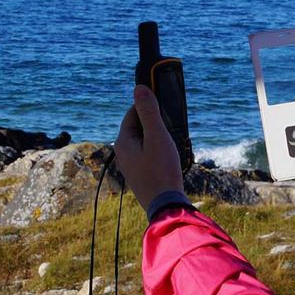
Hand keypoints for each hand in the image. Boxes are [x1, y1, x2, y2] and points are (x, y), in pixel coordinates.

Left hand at [114, 86, 183, 210]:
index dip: (148, 107)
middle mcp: (122, 153)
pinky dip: (158, 151)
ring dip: (157, 138)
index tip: (164, 105)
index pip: (132, 114)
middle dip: (154, 124)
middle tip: (171, 128)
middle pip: (138, 127)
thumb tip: (139, 88)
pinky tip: (169, 157)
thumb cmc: (162, 170)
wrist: (166, 206)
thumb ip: (149, 112)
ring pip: (143, 141)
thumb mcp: (157, 136)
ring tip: (172, 143)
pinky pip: (147, 154)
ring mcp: (130, 165)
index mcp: (122, 141)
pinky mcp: (140, 175)